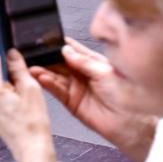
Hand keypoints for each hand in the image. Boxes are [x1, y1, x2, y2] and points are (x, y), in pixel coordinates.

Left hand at [0, 51, 59, 161]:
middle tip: (27, 87)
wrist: (32, 149)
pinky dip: (8, 100)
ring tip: (24, 101)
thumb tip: (12, 54)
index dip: (9, 58)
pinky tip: (20, 109)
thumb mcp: (31, 88)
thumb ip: (19, 67)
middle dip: (12, 76)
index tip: (18, 60)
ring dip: (10, 89)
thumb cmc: (32, 125)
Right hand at [29, 39, 156, 161]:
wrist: (130, 122)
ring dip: (44, 71)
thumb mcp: (104, 71)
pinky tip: (41, 78)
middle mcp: (83, 75)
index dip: (60, 45)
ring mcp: (76, 88)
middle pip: (61, 63)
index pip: (73, 50)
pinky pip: (57, 91)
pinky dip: (48, 84)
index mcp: (93, 63)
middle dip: (47, 58)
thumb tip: (66, 50)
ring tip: (33, 66)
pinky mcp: (72, 103)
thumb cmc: (125, 94)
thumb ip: (83, 61)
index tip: (45, 39)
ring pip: (56, 77)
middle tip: (34, 53)